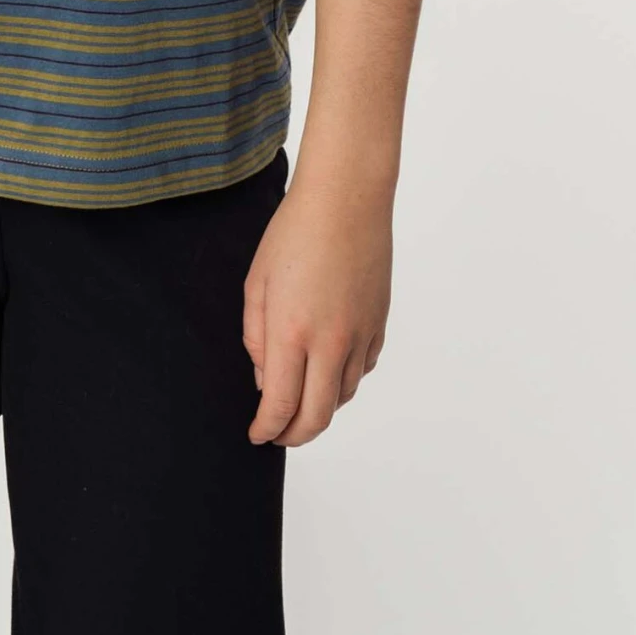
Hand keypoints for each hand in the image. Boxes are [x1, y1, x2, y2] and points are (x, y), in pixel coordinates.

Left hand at [241, 165, 391, 445]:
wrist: (347, 198)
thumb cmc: (294, 232)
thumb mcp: (257, 282)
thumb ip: (256, 338)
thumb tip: (265, 379)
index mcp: (292, 332)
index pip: (280, 405)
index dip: (267, 429)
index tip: (257, 435)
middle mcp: (331, 342)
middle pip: (317, 417)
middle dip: (294, 436)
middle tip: (277, 434)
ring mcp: (360, 335)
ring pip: (343, 397)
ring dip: (319, 409)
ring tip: (300, 402)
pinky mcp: (379, 325)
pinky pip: (361, 370)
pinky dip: (343, 382)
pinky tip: (328, 370)